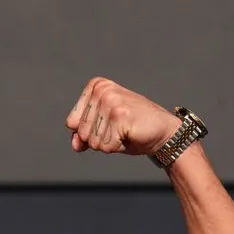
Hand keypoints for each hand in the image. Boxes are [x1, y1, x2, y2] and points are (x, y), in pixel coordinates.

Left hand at [65, 77, 181, 155]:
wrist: (162, 131)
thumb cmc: (131, 130)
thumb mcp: (101, 131)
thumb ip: (83, 136)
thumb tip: (76, 143)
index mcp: (95, 86)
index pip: (71, 122)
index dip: (88, 132)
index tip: (108, 123)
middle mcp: (102, 90)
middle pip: (81, 132)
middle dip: (99, 139)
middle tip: (119, 129)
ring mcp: (111, 101)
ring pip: (93, 141)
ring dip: (109, 143)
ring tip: (125, 131)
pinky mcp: (120, 115)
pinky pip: (106, 146)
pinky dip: (117, 147)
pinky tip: (130, 134)